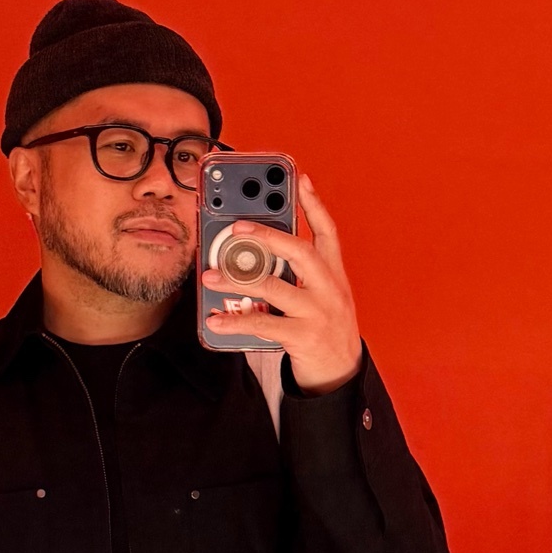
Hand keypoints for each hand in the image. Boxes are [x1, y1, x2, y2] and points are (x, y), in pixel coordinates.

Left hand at [202, 173, 362, 393]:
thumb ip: (300, 273)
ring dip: (238, 280)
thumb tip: (258, 252)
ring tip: (210, 276)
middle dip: (268, 236)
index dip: (314, 204)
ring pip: (275, 288)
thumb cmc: (325, 328)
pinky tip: (215, 320)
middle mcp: (329, 289)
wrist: (341, 373)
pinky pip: (263, 325)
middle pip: (301, 252)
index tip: (299, 179)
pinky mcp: (303, 337)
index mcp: (334, 274)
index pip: (328, 232)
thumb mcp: (324, 295)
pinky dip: (235, 322)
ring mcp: (318, 313)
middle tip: (238, 227)